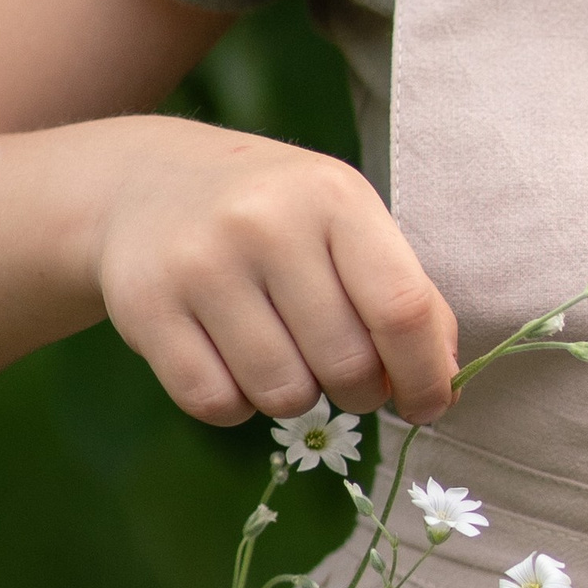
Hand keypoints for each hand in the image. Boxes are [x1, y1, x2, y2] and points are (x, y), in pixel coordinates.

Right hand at [92, 118, 457, 426]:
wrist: (146, 181)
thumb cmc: (273, 211)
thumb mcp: (345, 221)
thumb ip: (403, 292)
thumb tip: (442, 381)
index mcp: (332, 196)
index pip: (401, 308)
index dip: (424, 375)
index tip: (428, 406)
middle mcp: (265, 223)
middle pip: (345, 364)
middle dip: (359, 391)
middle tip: (344, 372)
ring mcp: (201, 265)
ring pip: (283, 394)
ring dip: (295, 397)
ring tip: (282, 353)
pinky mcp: (146, 308)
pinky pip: (216, 403)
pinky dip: (237, 403)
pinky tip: (232, 361)